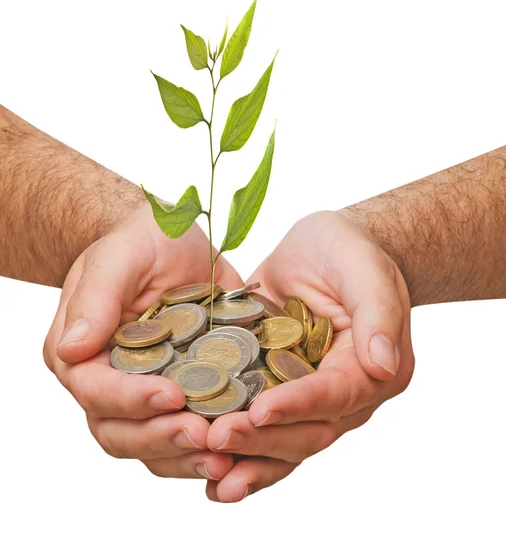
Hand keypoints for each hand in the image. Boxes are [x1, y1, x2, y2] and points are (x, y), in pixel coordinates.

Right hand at [44, 201, 242, 480]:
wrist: (172, 241)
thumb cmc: (141, 241)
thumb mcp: (120, 257)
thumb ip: (96, 299)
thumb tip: (71, 349)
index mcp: (82, 355)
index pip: (96, 392)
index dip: (131, 400)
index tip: (173, 396)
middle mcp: (108, 385)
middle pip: (121, 433)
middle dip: (163, 438)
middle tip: (206, 436)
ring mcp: (146, 396)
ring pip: (154, 447)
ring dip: (188, 457)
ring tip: (226, 456)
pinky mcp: (184, 395)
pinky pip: (188, 436)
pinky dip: (211, 448)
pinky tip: (243, 449)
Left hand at [206, 210, 413, 501]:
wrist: (329, 251)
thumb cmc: (351, 253)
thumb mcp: (365, 270)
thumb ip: (378, 313)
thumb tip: (383, 364)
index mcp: (370, 370)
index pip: (334, 396)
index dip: (297, 405)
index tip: (260, 411)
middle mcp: (344, 396)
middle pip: (307, 432)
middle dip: (262, 440)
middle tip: (215, 439)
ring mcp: (309, 398)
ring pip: (284, 444)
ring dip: (249, 463)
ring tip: (211, 479)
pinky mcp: (278, 391)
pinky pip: (263, 431)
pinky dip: (242, 456)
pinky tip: (212, 479)